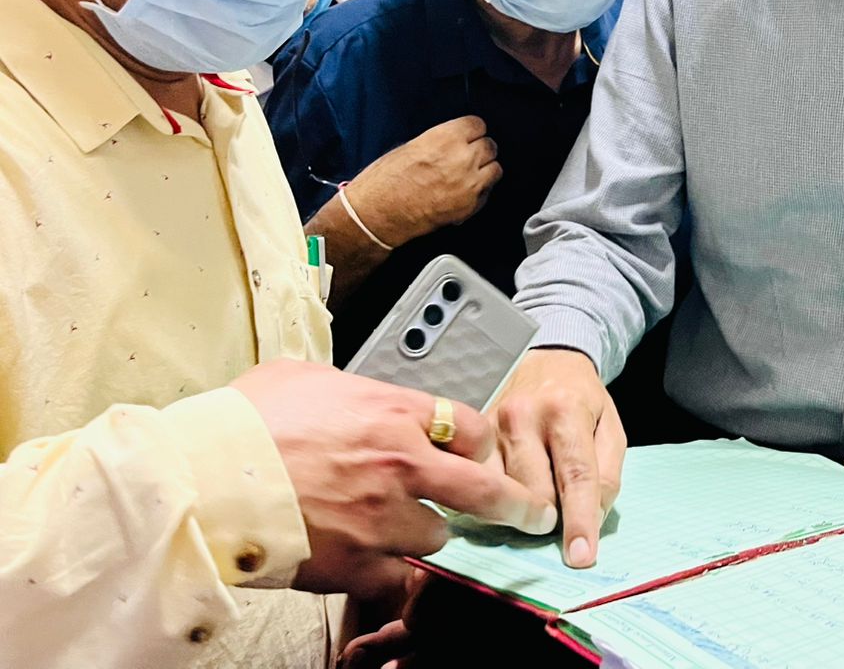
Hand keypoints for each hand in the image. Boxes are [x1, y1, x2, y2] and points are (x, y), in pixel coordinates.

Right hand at [233, 361, 545, 598]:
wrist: (202, 477)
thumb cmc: (244, 422)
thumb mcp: (304, 376)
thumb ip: (348, 386)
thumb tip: (350, 391)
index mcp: (394, 411)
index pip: (471, 426)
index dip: (478, 445)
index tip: (478, 455)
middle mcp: (402, 463)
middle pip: (483, 489)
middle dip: (513, 505)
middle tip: (530, 514)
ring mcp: (382, 517)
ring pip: (439, 537)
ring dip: (429, 536)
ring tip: (407, 533)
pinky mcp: (356, 563)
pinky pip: (399, 578)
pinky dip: (396, 577)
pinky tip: (386, 571)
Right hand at [344, 116, 500, 247]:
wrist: (377, 214)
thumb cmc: (384, 183)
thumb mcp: (410, 146)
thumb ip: (439, 142)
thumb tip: (453, 142)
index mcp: (445, 139)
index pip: (477, 125)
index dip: (472, 131)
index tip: (469, 135)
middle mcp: (462, 159)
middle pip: (490, 146)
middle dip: (480, 149)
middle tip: (468, 155)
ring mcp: (469, 184)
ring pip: (495, 169)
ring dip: (484, 169)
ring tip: (469, 173)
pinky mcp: (469, 206)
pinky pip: (487, 192)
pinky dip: (479, 191)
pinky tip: (463, 191)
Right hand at [491, 349, 625, 568]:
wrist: (545, 361)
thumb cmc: (581, 399)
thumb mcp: (610, 427)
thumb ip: (607, 473)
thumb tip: (592, 517)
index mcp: (566, 410)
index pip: (575, 475)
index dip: (579, 520)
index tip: (581, 557)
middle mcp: (523, 416)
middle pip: (533, 493)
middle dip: (549, 517)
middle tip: (558, 515)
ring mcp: (490, 427)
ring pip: (502, 494)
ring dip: (521, 511)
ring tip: (537, 499)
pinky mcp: (470, 438)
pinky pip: (479, 485)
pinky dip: (496, 500)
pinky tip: (509, 494)